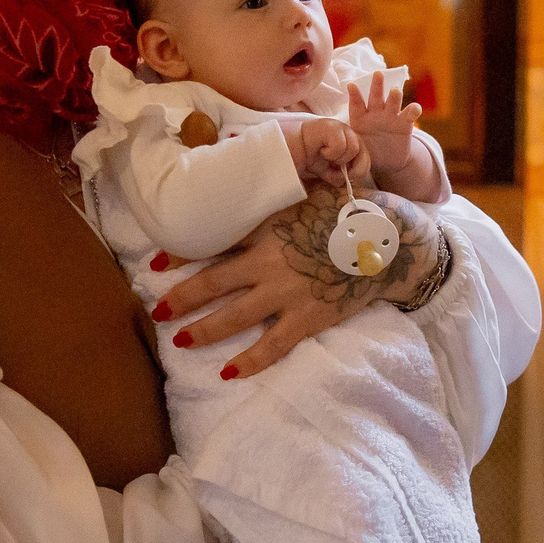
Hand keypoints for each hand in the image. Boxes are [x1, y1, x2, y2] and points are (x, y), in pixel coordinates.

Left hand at [150, 182, 441, 378]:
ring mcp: (287, 294)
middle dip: (182, 298)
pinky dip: (249, 362)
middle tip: (158, 310)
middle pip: (214, 284)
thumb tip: (244, 170)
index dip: (181, 252)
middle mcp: (270, 262)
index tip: (153, 263)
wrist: (390, 240)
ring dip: (204, 330)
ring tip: (182, 340)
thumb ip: (277, 194)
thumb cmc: (351, 211)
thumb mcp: (309, 193)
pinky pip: (272, 347)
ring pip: (234, 318)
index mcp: (268, 229)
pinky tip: (229, 372)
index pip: (215, 240)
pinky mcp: (307, 319)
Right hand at [288, 116, 368, 186]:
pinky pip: (341, 145)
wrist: (291, 148)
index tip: (345, 174)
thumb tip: (349, 181)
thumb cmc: (311, 157)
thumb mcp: (329, 171)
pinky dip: (331, 153)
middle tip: (336, 167)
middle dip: (351, 167)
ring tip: (326, 156)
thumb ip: (341, 176)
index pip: (367, 158)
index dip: (358, 170)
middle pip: (364, 154)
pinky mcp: (331, 126)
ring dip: (339, 158)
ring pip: (354, 148)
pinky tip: (322, 151)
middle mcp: (349, 132)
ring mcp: (341, 127)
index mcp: (352, 142)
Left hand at [347, 71, 441, 200]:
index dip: (355, 95)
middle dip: (377, 85)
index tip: (351, 85)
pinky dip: (414, 109)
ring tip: (394, 91)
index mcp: (361, 118)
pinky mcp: (405, 123)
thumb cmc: (368, 152)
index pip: (356, 104)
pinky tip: (414, 109)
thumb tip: (337, 150)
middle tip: (377, 74)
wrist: (387, 161)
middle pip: (376, 95)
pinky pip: (410, 113)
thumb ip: (350, 146)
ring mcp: (391, 116)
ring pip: (393, 101)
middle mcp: (376, 112)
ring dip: (394, 95)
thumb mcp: (356, 149)